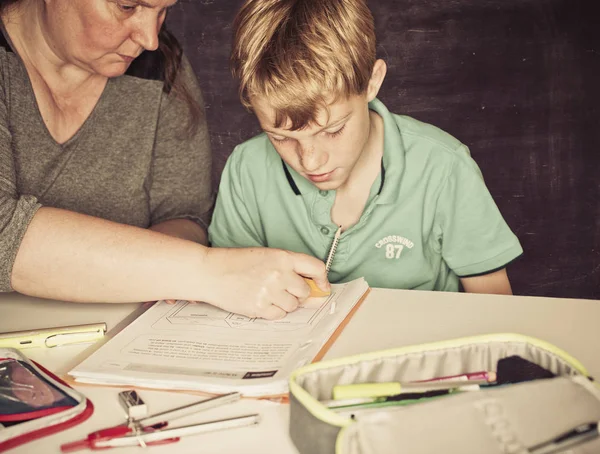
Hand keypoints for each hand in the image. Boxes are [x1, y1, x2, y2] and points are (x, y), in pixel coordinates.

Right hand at [204, 247, 329, 319]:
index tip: (322, 287)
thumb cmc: (236, 263)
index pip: (316, 267)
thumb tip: (316, 291)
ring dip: (285, 304)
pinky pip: (279, 315)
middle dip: (298, 294)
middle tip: (283, 290)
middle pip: (305, 291)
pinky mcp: (260, 307)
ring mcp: (270, 291)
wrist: (210, 272)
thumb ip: (290, 269)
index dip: (322, 279)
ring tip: (268, 294)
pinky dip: (273, 312)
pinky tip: (261, 302)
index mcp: (283, 257)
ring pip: (293, 306)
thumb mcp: (266, 256)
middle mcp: (279, 274)